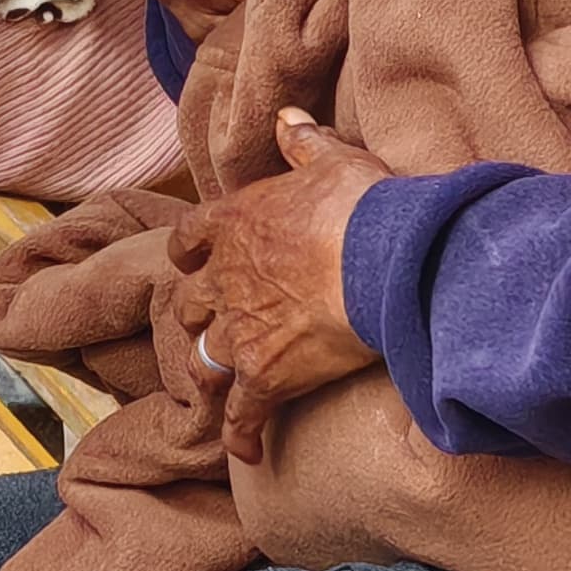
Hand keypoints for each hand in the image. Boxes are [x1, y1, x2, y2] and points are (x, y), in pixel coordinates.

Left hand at [174, 110, 388, 464]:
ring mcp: (242, 330)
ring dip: (212, 370)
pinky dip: (241, 434)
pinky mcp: (266, 376)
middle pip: (194, 302)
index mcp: (235, 222)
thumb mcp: (332, 159)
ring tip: (220, 384)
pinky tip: (247, 453)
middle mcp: (227, 277)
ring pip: (207, 357)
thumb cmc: (360, 206)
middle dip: (202, 314)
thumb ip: (302, 142)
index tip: (190, 262)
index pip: (191, 237)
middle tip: (215, 324)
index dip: (189, 252)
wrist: (381, 262)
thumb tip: (285, 117)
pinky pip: (241, 414)